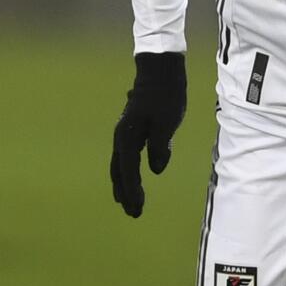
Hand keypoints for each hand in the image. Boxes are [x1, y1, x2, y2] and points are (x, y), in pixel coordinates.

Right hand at [110, 52, 186, 217]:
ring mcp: (125, 134)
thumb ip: (160, 147)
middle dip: (125, 193)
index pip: (128, 171)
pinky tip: (134, 179)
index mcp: (128, 137)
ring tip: (128, 203)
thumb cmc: (166, 95)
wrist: (159, 71)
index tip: (138, 208)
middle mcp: (121, 137)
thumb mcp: (167, 123)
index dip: (133, 191)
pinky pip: (126, 157)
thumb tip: (156, 170)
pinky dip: (127, 172)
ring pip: (119, 165)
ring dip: (124, 185)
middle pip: (119, 171)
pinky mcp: (132, 131)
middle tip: (133, 214)